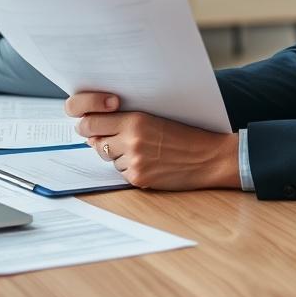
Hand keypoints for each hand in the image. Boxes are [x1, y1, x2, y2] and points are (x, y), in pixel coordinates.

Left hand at [66, 92, 239, 190]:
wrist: (209, 156)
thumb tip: (95, 131)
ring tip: (142, 150)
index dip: (86, 125)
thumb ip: (126, 121)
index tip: (87, 125)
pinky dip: (130, 169)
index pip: (92, 122)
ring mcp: (134, 161)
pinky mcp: (139, 178)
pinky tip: (149, 163)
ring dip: (118, 155)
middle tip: (110, 139)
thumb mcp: (155, 118)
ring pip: (109, 159)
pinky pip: (122, 173)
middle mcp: (131, 140)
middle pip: (95, 142)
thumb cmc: (185, 134)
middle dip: (99, 141)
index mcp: (135, 120)